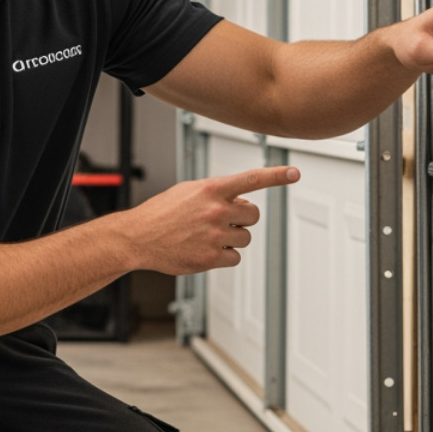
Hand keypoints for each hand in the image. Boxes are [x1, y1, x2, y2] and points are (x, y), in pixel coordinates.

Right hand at [120, 166, 300, 275]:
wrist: (137, 237)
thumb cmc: (160, 213)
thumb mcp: (187, 191)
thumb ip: (215, 193)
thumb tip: (240, 201)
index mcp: (210, 189)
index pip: (251, 179)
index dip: (276, 176)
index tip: (294, 173)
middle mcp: (216, 211)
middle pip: (253, 215)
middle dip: (242, 218)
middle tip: (222, 220)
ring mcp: (214, 235)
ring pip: (245, 238)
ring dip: (232, 238)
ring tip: (207, 236)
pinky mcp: (211, 257)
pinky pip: (235, 257)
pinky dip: (224, 255)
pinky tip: (204, 249)